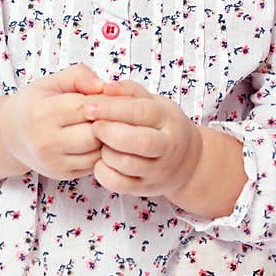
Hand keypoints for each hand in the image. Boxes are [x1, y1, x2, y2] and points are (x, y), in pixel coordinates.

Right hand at [0, 62, 107, 181]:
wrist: (11, 135)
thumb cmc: (34, 104)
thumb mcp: (51, 82)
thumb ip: (77, 76)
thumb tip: (101, 86)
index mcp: (43, 113)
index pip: (86, 107)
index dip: (105, 101)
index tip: (112, 96)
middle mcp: (46, 141)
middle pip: (94, 134)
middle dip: (108, 122)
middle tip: (113, 113)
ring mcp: (54, 162)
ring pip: (97, 152)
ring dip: (108, 139)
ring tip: (107, 126)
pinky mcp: (62, 175)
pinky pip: (93, 165)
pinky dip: (101, 153)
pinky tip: (98, 140)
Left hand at [82, 78, 202, 198]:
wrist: (187, 162)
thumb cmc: (164, 126)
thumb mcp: (154, 102)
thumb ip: (130, 92)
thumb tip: (106, 87)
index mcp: (168, 119)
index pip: (141, 112)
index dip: (112, 109)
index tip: (89, 106)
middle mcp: (167, 146)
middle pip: (140, 141)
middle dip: (110, 132)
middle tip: (93, 126)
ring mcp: (157, 170)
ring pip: (127, 164)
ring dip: (106, 152)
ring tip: (101, 143)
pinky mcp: (145, 188)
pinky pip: (119, 185)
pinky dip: (104, 173)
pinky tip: (102, 161)